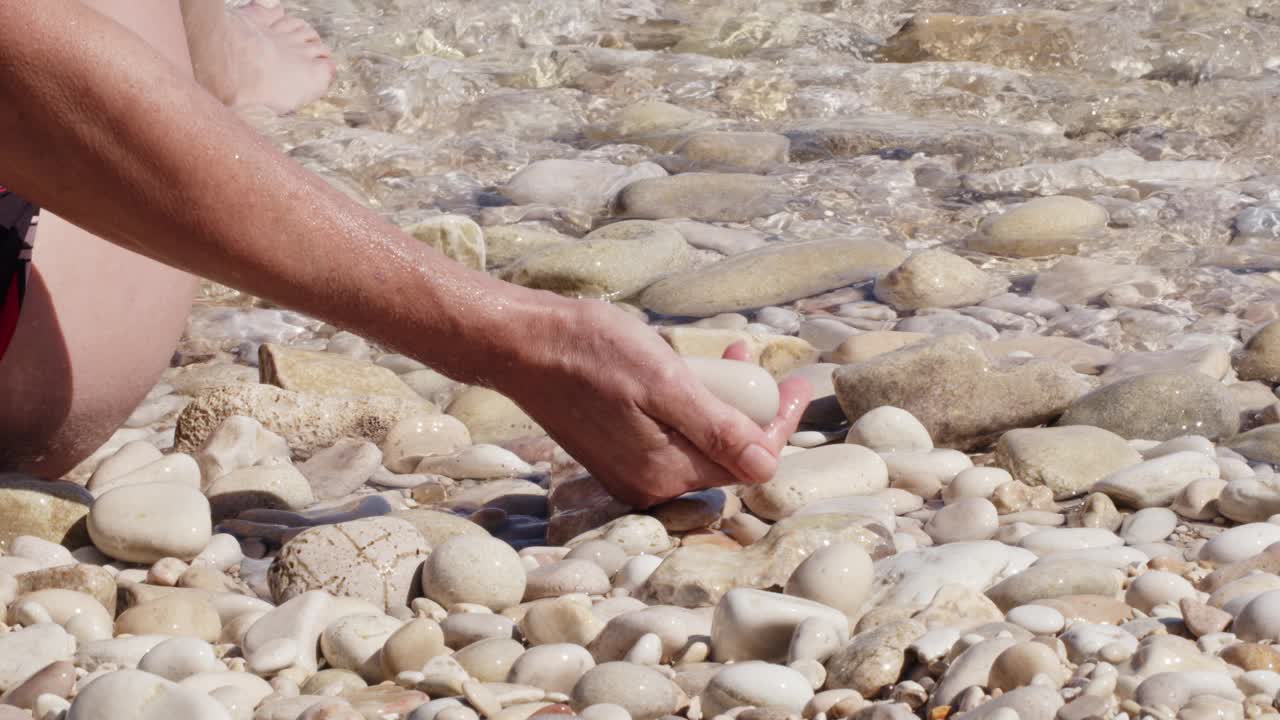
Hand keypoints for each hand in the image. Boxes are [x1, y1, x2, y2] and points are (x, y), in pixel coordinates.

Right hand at [491, 298, 810, 506]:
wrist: (521, 345)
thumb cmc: (589, 352)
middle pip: (724, 455)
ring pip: (698, 443)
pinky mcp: (614, 454)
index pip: (747, 462)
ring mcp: (628, 471)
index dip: (779, 424)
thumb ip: (715, 428)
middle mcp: (647, 484)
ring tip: (728, 354)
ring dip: (721, 404)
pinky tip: (687, 373)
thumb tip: (766, 466)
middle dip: (751, 410)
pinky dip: (689, 408)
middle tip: (762, 362)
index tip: (796, 384)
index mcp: (664, 472)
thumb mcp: (663, 382)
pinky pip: (670, 438)